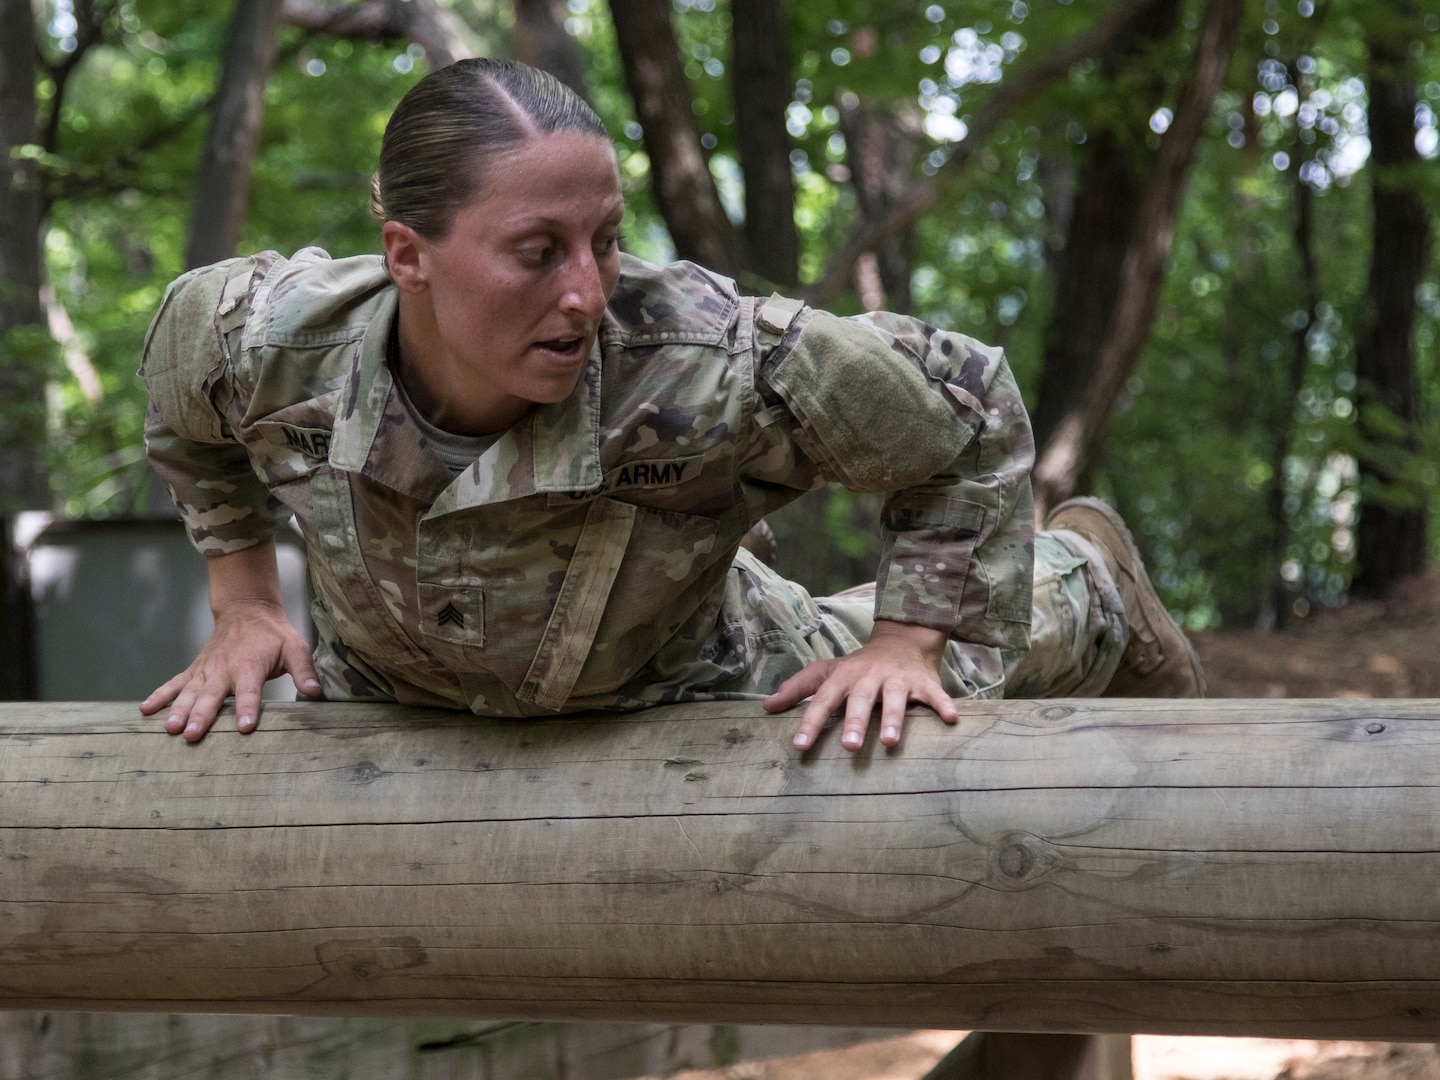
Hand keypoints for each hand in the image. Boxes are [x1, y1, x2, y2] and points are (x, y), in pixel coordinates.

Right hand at [139, 599, 321, 741]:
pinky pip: (174, 683)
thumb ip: (304, 670)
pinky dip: (160, 695)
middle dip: (201, 716)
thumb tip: (315, 692)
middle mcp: (224, 670)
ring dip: (178, 709)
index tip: (242, 727)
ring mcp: (206, 670)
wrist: (247, 609)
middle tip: (190, 735)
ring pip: (189, 692)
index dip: (247, 708)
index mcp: (250, 667)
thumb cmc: (273, 634)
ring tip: (168, 728)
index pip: (250, 692)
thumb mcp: (295, 647)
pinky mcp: (195, 670)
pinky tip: (145, 710)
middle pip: (211, 696)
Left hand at [763, 620, 958, 751]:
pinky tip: (952, 720)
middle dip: (855, 722)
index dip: (811, 723)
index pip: (823, 700)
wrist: (901, 640)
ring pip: (896, 699)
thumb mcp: (827, 672)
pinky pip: (935, 695)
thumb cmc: (858, 667)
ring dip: (894, 719)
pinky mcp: (923, 682)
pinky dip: (943, 705)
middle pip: (861, 700)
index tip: (800, 747)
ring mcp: (898, 680)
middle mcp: (870, 678)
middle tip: (849, 747)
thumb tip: (766, 706)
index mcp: (844, 678)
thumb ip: (798, 689)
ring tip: (889, 741)